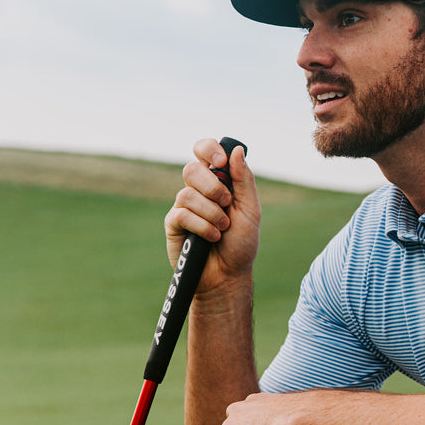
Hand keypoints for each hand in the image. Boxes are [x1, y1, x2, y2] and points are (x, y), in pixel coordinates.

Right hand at [164, 139, 260, 293]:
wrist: (229, 274)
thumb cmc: (241, 242)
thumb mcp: (250, 209)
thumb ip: (243, 180)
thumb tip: (238, 150)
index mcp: (217, 181)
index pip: (204, 151)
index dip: (209, 149)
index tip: (221, 163)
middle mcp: (198, 190)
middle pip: (191, 169)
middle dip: (213, 187)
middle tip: (228, 204)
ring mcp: (183, 207)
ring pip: (188, 193)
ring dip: (212, 213)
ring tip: (223, 228)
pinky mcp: (173, 224)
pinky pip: (182, 214)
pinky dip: (203, 226)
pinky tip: (212, 237)